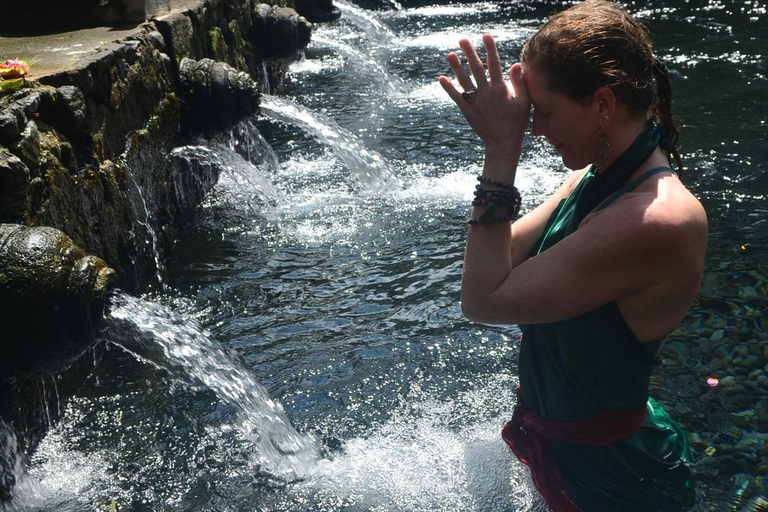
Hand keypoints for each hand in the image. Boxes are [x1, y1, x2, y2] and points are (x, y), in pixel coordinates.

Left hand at [439, 34, 529, 154]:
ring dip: (456, 67)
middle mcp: (486, 93)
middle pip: (476, 69)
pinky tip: (442, 78)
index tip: (485, 36)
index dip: (490, 48)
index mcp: (501, 89)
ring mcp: (476, 102)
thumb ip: (520, 82)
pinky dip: (448, 88)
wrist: (503, 142)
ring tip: (450, 54)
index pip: (495, 64)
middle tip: (463, 40)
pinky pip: (456, 97)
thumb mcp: (524, 101)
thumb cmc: (516, 121)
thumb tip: (515, 64)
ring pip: (464, 81)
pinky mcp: (467, 111)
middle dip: (470, 53)